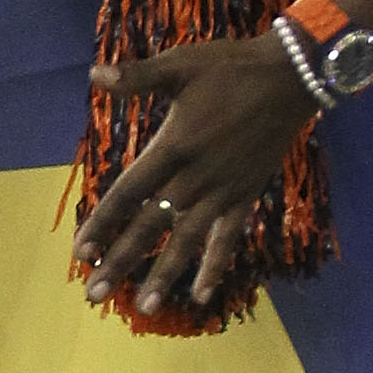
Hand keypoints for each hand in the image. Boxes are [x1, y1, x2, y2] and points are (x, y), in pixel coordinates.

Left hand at [73, 34, 315, 312]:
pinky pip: (228, 237)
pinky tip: (199, 296)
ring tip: (142, 308)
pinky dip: (215, 266)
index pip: (128, 193)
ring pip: (186, 241)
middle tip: (93, 294)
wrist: (293, 75)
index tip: (79, 252)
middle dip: (120, 261)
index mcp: (173, 146)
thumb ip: (137, 76)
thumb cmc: (232, 67)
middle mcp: (195, 176)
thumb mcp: (181, 64)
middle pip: (150, 226)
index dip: (103, 222)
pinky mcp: (245, 195)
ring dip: (163, 275)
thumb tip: (94, 74)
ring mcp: (222, 190)